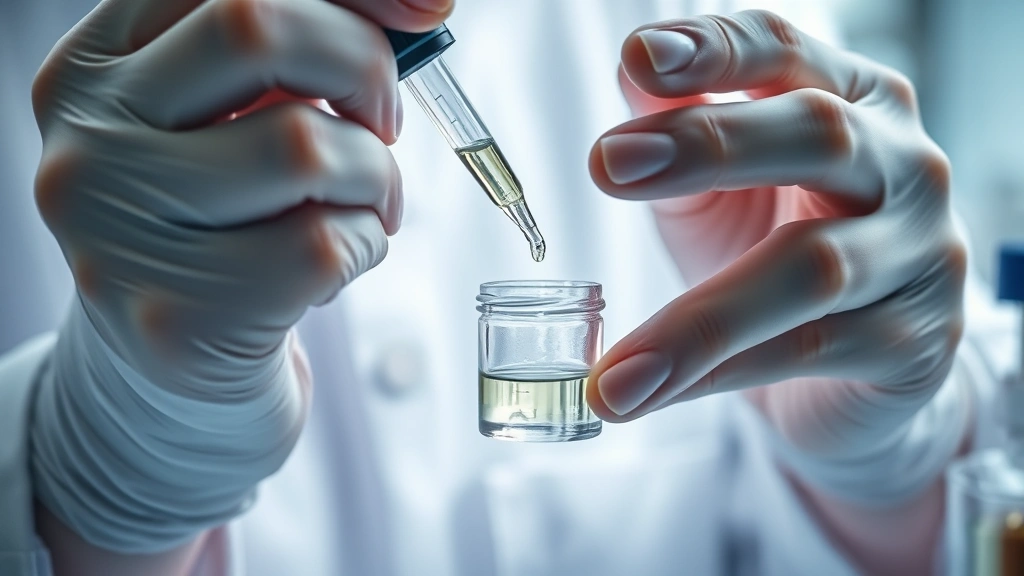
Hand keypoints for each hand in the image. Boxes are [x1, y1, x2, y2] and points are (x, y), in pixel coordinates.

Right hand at [29, 0, 449, 557]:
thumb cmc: (225, 237)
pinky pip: (325, 244)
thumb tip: (424, 4)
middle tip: (383, 122)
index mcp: (96, 70)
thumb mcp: (236, 128)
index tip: (426, 10)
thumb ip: (299, 58)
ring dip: (375, 178)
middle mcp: (88, 141)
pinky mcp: (178, 318)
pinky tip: (333, 269)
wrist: (172, 387)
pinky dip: (365, 247)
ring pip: (304, 145)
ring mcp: (121, 233)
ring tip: (361, 209)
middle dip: (364, 67)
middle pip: (255, 29)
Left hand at [587, 11, 964, 458]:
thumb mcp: (720, 184)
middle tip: (607, 164)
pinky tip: (649, 392)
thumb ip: (681, 127)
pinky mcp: (913, 341)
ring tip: (615, 368)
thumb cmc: (775, 247)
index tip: (639, 57)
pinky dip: (716, 376)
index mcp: (853, 101)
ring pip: (809, 269)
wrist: (849, 365)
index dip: (715, 51)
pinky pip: (804, 353)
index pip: (786, 52)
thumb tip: (634, 69)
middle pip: (818, 134)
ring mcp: (918, 254)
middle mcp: (902, 165)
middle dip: (707, 145)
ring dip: (697, 320)